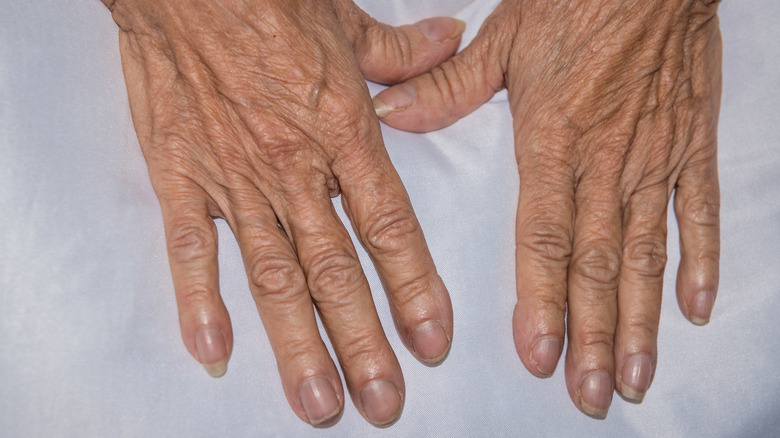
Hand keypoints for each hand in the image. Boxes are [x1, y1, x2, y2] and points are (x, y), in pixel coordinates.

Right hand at [103, 0, 463, 426]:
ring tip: (318, 400)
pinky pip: (189, 247)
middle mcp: (293, 167)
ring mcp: (233, 178)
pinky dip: (197, 300)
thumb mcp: (347, 19)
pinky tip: (214, 350)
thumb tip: (450, 43)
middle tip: (382, 404)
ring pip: (271, 276)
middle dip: (362, 343)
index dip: (414, 288)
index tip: (432, 341)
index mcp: (341, 129)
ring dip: (296, 344)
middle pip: (334, 271)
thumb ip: (402, 52)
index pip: (388, 226)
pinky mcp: (180, 175)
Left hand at [374, 0, 720, 417]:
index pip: (545, 236)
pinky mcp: (692, 143)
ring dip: (643, 319)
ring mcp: (656, 156)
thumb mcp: (504, 36)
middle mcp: (608, 160)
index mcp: (555, 138)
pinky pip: (700, 211)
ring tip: (636, 372)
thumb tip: (391, 115)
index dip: (542, 300)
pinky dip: (701, 261)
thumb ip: (447, 86)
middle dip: (595, 335)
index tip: (540, 354)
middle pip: (598, 263)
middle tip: (592, 392)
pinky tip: (695, 309)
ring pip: (648, 252)